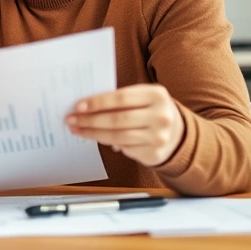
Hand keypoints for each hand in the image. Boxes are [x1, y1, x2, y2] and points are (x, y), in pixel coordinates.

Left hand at [66, 84, 185, 167]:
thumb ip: (119, 100)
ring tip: (77, 130)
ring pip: (118, 137)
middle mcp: (161, 116)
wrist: (179, 133)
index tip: (78, 106)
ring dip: (93, 134)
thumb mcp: (142, 98)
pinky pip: (124, 149)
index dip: (97, 102)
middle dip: (90, 120)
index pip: (121, 98)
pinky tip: (97, 138)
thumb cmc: (151, 110)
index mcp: (157, 95)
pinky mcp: (154, 154)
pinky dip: (109, 143)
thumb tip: (86, 107)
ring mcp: (159, 137)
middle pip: (117, 119)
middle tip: (71, 120)